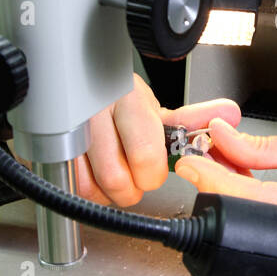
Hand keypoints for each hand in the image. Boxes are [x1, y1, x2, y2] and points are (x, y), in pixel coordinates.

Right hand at [75, 73, 240, 205]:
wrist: (73, 82)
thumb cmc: (116, 99)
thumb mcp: (153, 107)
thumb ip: (190, 119)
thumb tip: (229, 115)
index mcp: (129, 99)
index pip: (146, 154)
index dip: (152, 173)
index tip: (152, 172)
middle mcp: (95, 111)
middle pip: (116, 178)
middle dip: (131, 189)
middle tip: (134, 181)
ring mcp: (66, 128)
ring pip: (90, 186)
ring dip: (106, 193)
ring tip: (115, 178)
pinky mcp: (47, 144)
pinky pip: (67, 183)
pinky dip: (83, 189)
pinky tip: (92, 177)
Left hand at [173, 119, 276, 263]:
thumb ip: (262, 148)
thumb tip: (220, 140)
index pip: (254, 200)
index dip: (215, 181)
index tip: (192, 163)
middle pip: (250, 222)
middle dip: (219, 190)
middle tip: (205, 160)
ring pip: (258, 233)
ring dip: (235, 202)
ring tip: (227, 167)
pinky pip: (273, 238)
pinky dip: (254, 213)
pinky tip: (248, 189)